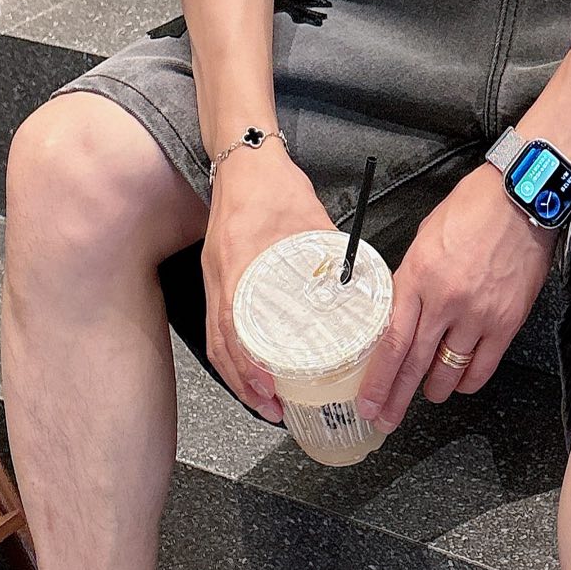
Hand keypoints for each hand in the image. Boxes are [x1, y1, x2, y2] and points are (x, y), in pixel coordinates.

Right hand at [202, 146, 333, 420]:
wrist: (244, 160)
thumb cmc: (275, 185)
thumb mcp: (310, 218)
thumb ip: (331, 254)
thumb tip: (356, 287)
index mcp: (240, 262)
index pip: (235, 324)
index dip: (249, 362)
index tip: (269, 386)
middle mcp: (220, 276)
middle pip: (222, 343)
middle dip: (244, 383)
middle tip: (272, 408)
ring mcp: (214, 279)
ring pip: (217, 340)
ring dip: (238, 376)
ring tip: (263, 401)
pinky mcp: (216, 279)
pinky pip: (218, 325)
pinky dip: (233, 354)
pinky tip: (251, 370)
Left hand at [355, 163, 555, 431]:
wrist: (519, 200)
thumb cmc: (470, 211)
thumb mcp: (423, 243)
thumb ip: (410, 282)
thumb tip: (401, 314)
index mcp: (416, 279)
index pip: (391, 342)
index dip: (378, 380)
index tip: (368, 403)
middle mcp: (444, 302)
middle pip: (414, 364)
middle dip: (397, 398)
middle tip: (386, 420)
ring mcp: (477, 315)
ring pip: (449, 371)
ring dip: (434, 389)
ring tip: (428, 394)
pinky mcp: (506, 321)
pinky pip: (483, 367)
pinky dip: (469, 381)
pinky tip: (461, 382)